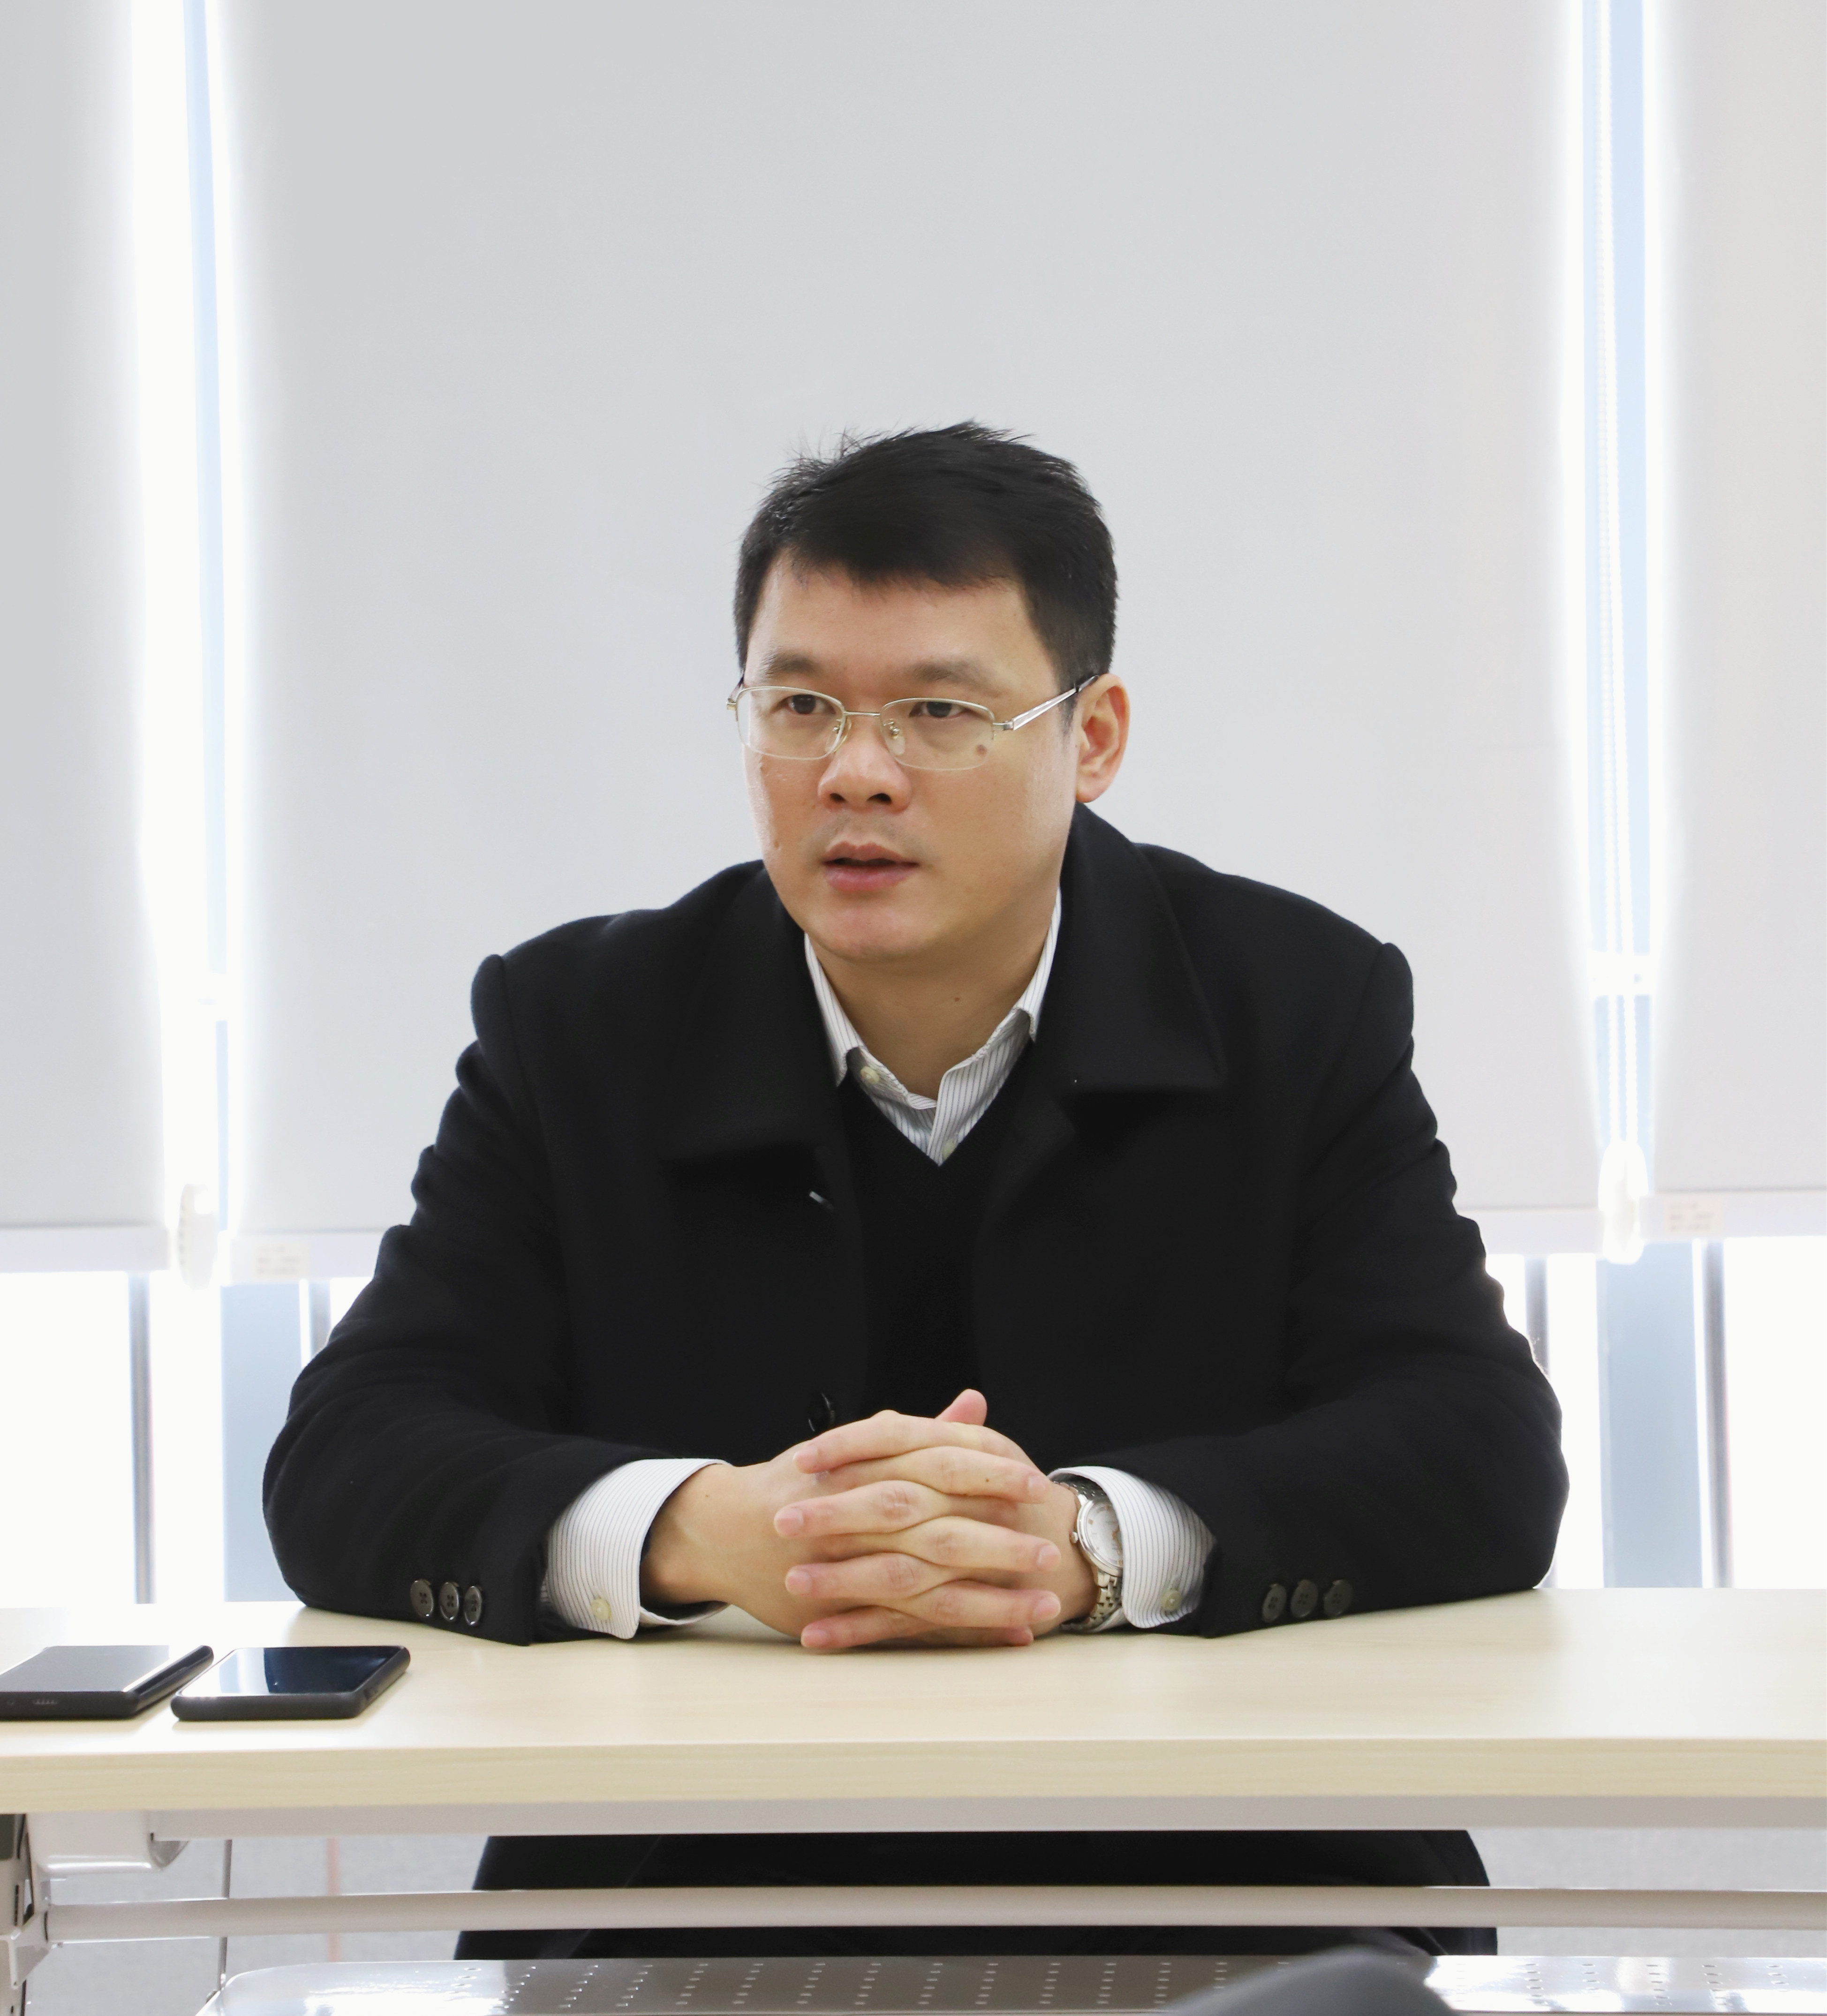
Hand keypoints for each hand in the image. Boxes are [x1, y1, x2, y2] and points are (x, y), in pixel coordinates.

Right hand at [640, 1392, 1068, 1645]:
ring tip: (1044, 1608)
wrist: (724, 1529)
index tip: (1035, 1483)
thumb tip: (975, 1404)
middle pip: (938, 1531)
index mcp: (867, 1468)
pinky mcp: (842, 1609)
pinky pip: (907, 1627)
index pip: (938, 1466)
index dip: (990, 1475)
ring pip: (929, 1588)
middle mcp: (859, 1517)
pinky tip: (1003, 1636)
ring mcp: (849, 1568)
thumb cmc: (799, 1482)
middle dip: (998, 1544)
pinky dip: (957, 1635)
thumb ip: (920, 1430)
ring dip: (990, 1600)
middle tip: (1047, 1550)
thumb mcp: (857, 1446)